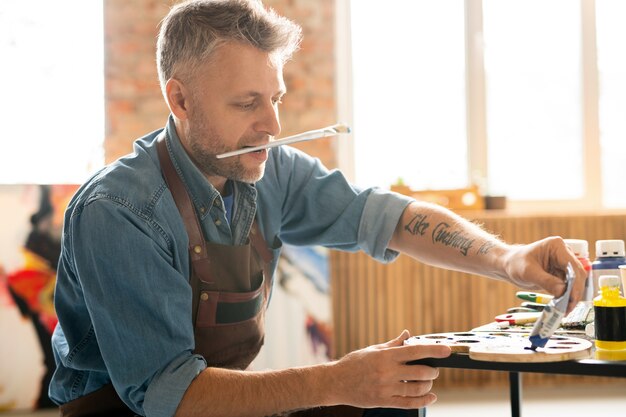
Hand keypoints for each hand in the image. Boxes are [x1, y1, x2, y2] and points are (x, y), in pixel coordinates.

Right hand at [329, 330, 450, 408]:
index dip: (433, 350)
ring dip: (428, 385)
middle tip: (434, 369)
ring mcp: (386, 388)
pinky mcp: (384, 401)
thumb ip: (394, 344)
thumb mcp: (373, 350)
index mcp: (385, 356)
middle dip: (432, 371)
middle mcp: (387, 372)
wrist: (336, 382)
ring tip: (428, 382)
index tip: (446, 350)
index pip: (415, 351)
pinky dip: (423, 401)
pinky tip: (430, 397)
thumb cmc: (354, 363)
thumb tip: (408, 334)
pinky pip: (409, 403)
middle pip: (420, 372)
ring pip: (417, 389)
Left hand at [502, 236, 586, 312]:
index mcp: (557, 246)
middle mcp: (564, 253)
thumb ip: (546, 281)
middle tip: (569, 307)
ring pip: (576, 282)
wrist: (508, 265)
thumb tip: (563, 292)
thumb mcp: (528, 272)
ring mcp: (563, 263)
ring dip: (572, 296)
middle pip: (577, 274)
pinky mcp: (561, 273)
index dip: (575, 283)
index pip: (572, 266)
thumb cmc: (515, 263)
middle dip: (574, 292)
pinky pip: (569, 286)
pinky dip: (567, 296)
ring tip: (565, 309)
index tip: (572, 298)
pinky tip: (563, 305)